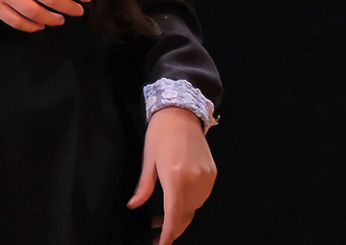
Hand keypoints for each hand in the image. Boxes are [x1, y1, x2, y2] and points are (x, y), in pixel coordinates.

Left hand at [129, 106, 215, 244]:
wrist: (182, 112)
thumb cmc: (161, 134)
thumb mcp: (148, 161)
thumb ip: (143, 187)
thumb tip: (134, 205)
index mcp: (175, 177)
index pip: (173, 215)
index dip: (167, 235)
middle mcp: (194, 179)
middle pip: (186, 215)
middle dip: (172, 229)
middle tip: (156, 234)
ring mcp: (205, 176)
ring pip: (195, 207)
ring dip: (181, 216)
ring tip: (165, 217)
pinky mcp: (211, 172)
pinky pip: (202, 196)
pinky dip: (191, 203)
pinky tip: (179, 200)